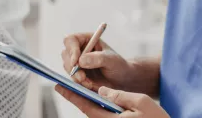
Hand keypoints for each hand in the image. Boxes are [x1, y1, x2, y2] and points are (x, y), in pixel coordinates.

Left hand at [55, 85, 169, 117]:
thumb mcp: (142, 103)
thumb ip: (120, 96)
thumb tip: (102, 91)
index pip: (87, 106)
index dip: (72, 95)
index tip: (59, 86)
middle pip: (88, 110)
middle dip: (76, 97)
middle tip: (63, 85)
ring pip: (94, 113)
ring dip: (86, 101)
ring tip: (76, 89)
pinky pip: (102, 116)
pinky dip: (96, 107)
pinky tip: (95, 99)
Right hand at [62, 33, 131, 90]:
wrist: (122, 80)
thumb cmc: (118, 65)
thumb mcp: (111, 60)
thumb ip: (98, 58)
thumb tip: (81, 60)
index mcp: (86, 39)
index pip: (71, 40)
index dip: (71, 50)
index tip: (75, 62)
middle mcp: (79, 48)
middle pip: (66, 54)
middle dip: (73, 67)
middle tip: (82, 77)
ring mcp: (77, 61)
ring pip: (67, 67)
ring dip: (76, 76)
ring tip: (89, 83)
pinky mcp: (77, 73)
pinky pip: (72, 77)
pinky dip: (79, 82)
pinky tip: (90, 85)